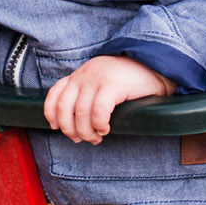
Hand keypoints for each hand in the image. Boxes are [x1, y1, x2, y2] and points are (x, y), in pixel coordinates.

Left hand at [44, 55, 173, 143]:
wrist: (155, 65)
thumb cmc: (130, 79)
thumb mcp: (102, 82)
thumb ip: (88, 94)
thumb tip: (76, 122)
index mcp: (80, 75)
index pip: (55, 94)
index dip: (51, 114)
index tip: (56, 127)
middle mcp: (84, 75)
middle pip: (64, 108)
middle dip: (70, 129)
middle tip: (81, 139)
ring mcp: (97, 79)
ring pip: (80, 113)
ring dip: (86, 132)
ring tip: (96, 137)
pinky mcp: (112, 85)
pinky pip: (98, 112)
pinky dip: (99, 125)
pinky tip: (105, 129)